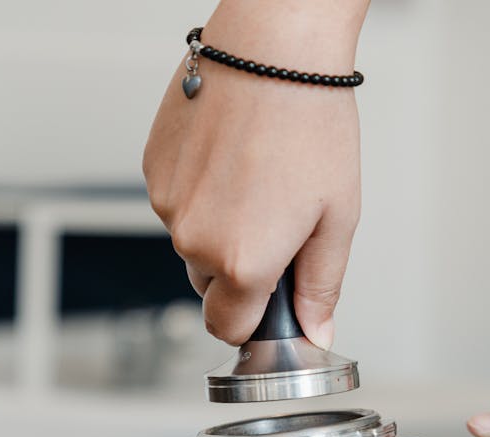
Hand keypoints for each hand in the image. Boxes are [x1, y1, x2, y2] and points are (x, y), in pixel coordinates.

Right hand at [143, 0, 367, 347]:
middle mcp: (194, 240)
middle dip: (239, 267)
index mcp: (242, 262)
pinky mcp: (152, 170)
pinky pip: (176, 201)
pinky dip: (200, 190)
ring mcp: (166, 204)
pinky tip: (230, 156)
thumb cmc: (311, 124)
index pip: (228, 328)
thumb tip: (316, 331)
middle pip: (210, 284)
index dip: (254, 318)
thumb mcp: (337, 217)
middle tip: (277, 218)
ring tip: (255, 176)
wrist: (271, 53)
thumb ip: (320, 286)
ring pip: (192, 240)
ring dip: (218, 226)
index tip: (272, 298)